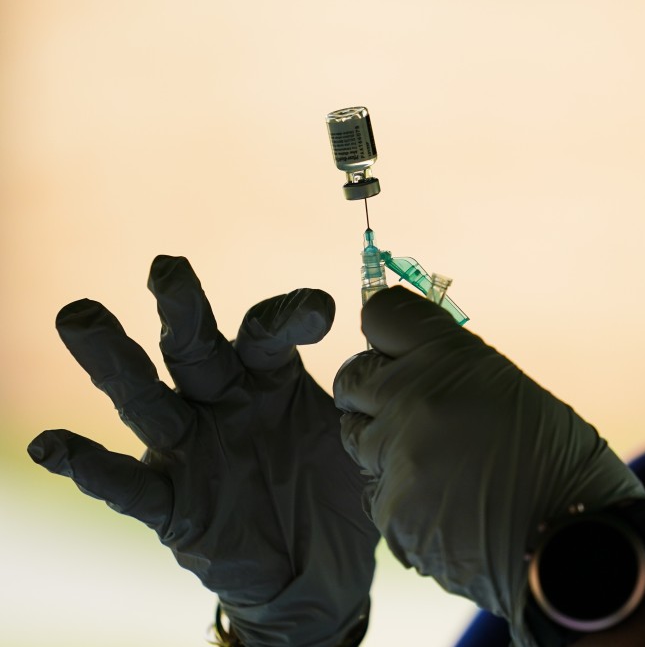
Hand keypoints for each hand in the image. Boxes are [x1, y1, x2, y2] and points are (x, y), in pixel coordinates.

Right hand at [28, 256, 378, 646]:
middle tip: (168, 269)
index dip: (289, 314)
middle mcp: (222, 401)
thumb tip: (399, 343)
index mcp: (268, 377)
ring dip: (113, 360)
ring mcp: (191, 449)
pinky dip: (88, 466)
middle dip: (182, 308)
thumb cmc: (334, 486)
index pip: (267, 330)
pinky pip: (126, 485)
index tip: (322, 313)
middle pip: (194, 346)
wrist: (319, 568)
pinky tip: (52, 445)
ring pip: (146, 399)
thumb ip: (369, 390)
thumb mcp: (359, 434)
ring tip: (81, 316)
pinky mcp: (171, 503)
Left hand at [333, 287, 644, 645]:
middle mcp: (412, 398)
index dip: (388, 335)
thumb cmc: (556, 461)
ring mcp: (396, 457)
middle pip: (353, 378)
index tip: (398, 351)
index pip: (381, 316)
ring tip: (440, 462)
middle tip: (408, 410)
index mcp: (448, 357)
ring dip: (385, 445)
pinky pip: (375, 490)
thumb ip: (447, 367)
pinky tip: (445, 503)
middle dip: (373, 391)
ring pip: (357, 437)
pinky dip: (401, 496)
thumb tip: (404, 358)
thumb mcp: (508, 388)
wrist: (576, 539)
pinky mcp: (389, 510)